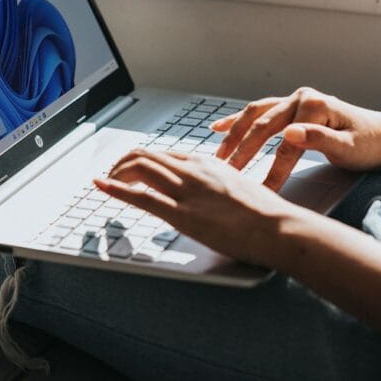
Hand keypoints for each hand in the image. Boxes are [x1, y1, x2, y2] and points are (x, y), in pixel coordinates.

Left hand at [94, 149, 295, 265]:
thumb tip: (210, 193)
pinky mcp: (183, 214)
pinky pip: (141, 196)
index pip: (164, 154)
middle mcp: (193, 170)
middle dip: (122, 164)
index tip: (131, 169)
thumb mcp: (238, 187)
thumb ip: (218, 185)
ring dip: (116, 174)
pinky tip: (102, 187)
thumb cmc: (266, 213)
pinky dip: (116, 189)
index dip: (142, 160)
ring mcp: (186, 191)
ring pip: (139, 168)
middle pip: (146, 155)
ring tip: (106, 182)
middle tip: (112, 175)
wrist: (278, 226)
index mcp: (207, 163)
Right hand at [211, 87, 380, 190]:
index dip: (271, 169)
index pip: (285, 143)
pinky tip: (218, 128)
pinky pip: (259, 112)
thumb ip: (319, 139)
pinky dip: (238, 120)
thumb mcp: (349, 147)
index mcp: (315, 106)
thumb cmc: (369, 144)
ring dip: (234, 135)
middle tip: (227, 174)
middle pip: (263, 126)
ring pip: (255, 116)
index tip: (259, 191)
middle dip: (243, 151)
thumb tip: (289, 133)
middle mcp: (301, 98)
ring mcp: (294, 100)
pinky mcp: (291, 107)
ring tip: (219, 156)